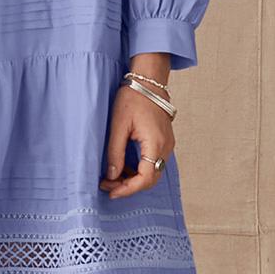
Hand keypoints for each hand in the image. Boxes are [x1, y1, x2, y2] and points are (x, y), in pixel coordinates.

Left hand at [100, 77, 173, 198]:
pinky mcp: (163, 142)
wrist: (148, 82)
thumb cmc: (133, 98)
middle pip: (151, 180)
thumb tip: (112, 176)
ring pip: (153, 173)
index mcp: (155, 144)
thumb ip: (115, 153)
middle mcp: (165, 148)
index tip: (111, 191)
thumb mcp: (118, 126)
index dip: (128, 189)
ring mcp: (167, 145)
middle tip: (107, 185)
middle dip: (129, 186)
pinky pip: (153, 164)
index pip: (145, 178)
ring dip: (133, 179)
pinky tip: (123, 168)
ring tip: (112, 177)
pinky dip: (139, 170)